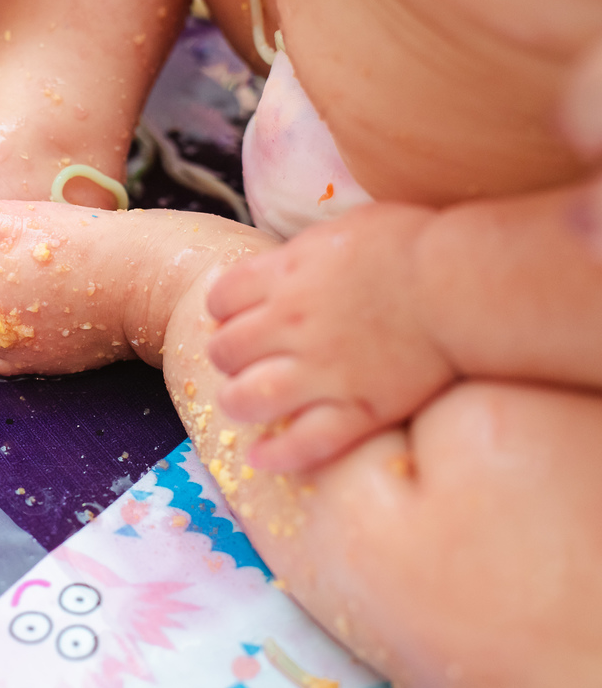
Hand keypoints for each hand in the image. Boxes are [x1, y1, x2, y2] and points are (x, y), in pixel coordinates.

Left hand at [207, 203, 454, 470]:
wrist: (465, 281)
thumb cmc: (414, 245)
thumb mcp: (343, 229)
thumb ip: (304, 254)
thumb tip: (281, 266)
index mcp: (287, 275)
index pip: (221, 298)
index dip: (222, 310)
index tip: (234, 318)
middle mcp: (293, 323)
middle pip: (226, 349)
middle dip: (227, 357)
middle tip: (240, 362)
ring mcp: (323, 369)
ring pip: (249, 398)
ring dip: (238, 403)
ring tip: (244, 404)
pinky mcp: (359, 408)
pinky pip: (304, 441)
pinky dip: (276, 454)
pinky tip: (260, 458)